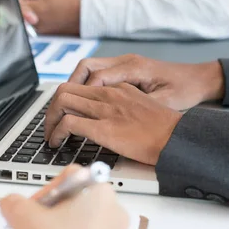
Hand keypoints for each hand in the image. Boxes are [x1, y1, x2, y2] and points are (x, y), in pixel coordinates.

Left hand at [17, 0, 80, 35]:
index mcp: (36, 11)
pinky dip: (39, 15)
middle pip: (21, 12)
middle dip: (26, 1)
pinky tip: (51, 8)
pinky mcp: (48, 34)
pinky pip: (37, 23)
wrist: (90, 14)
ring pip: (28, 18)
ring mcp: (42, 31)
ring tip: (47, 0)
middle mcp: (36, 24)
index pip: (16, 5)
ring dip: (33, 8)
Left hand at [44, 83, 181, 164]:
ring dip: (50, 120)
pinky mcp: (103, 128)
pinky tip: (57, 143)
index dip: (64, 100)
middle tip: (50, 126)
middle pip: (65, 89)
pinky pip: (68, 123)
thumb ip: (123, 107)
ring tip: (51, 136)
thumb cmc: (165, 130)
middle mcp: (108, 94)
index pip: (80, 85)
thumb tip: (108, 119)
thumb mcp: (142, 107)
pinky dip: (56, 133)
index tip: (61, 114)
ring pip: (62, 101)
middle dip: (51, 108)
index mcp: (118, 88)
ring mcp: (105, 109)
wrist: (178, 138)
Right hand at [69, 54, 225, 110]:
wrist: (201, 79)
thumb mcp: (165, 103)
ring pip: (87, 69)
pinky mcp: (124, 70)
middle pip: (85, 67)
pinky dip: (85, 87)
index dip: (80, 96)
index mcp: (133, 68)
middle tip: (59, 111)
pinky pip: (96, 74)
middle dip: (68, 88)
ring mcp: (124, 64)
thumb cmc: (186, 90)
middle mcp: (125, 62)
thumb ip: (138, 108)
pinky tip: (83, 104)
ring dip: (74, 86)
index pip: (96, 77)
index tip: (70, 115)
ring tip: (66, 108)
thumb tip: (113, 119)